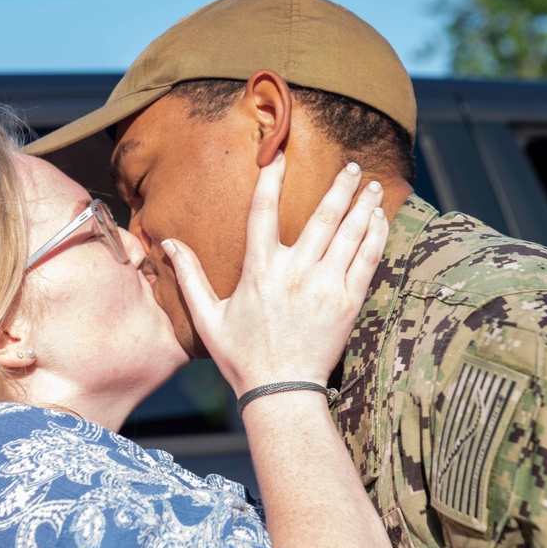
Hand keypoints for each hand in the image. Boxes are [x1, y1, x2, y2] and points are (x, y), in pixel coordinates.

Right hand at [161, 151, 387, 395]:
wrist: (281, 392)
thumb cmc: (242, 356)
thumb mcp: (207, 317)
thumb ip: (190, 276)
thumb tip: (166, 243)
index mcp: (259, 271)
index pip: (262, 211)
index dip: (270, 179)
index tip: (277, 155)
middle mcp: (295, 272)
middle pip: (322, 217)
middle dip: (339, 187)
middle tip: (352, 166)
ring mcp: (325, 286)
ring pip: (350, 234)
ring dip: (363, 205)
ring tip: (373, 185)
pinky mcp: (348, 303)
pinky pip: (367, 260)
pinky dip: (375, 236)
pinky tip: (380, 220)